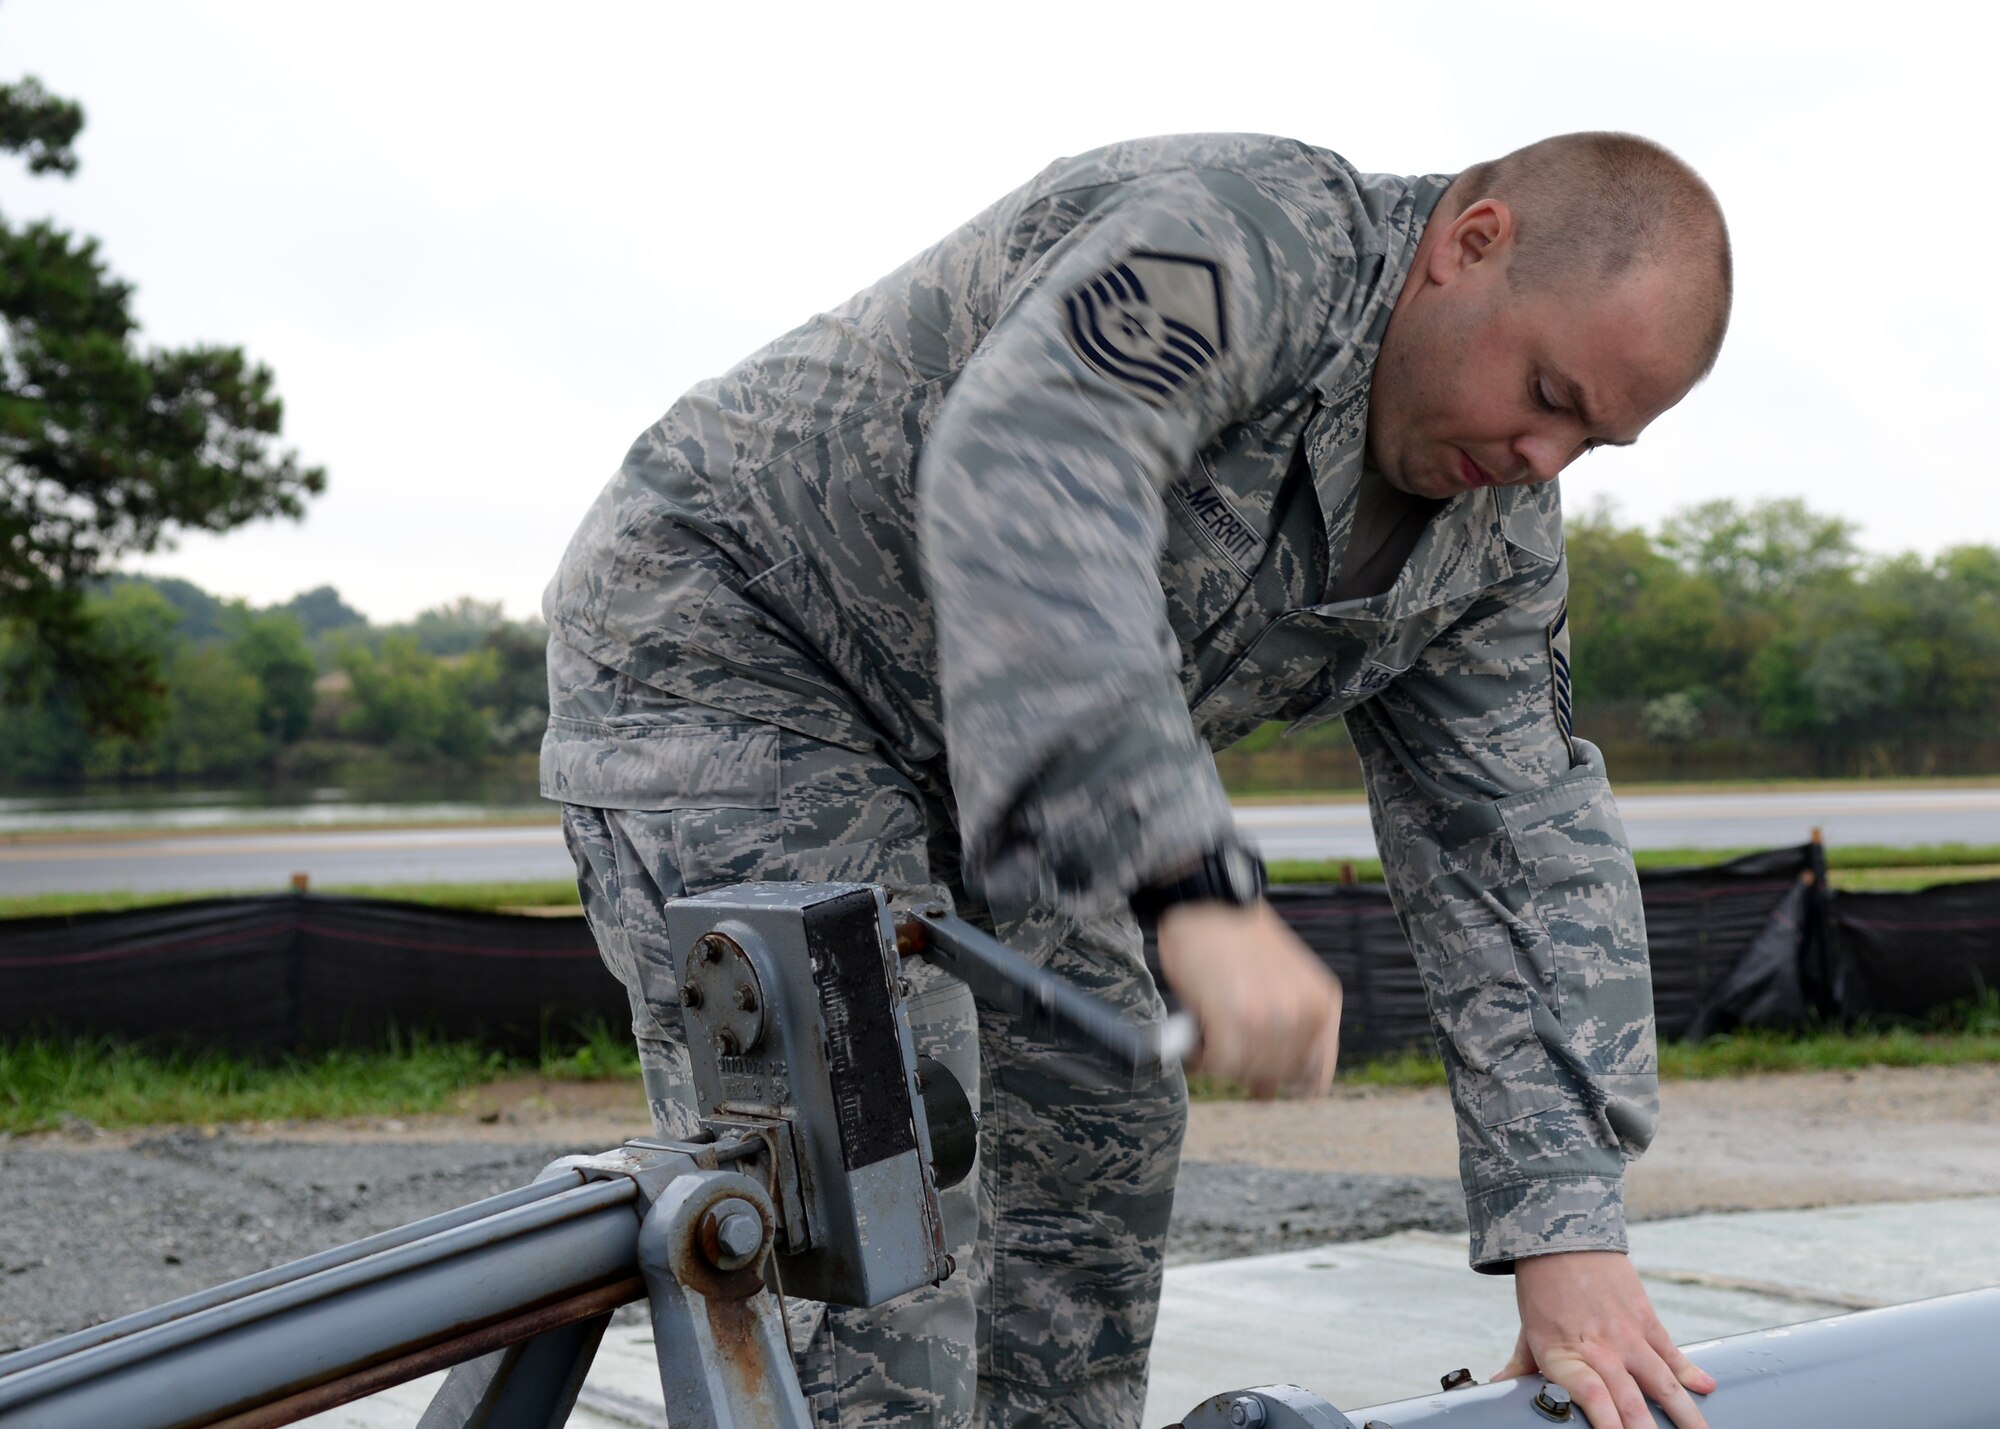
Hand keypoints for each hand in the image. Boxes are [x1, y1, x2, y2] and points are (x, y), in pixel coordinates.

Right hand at [1154, 899, 1340, 1096]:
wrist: (1209, 899)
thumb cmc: (1239, 940)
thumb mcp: (1285, 981)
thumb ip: (1288, 1032)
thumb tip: (1267, 1093)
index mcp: (1324, 1003)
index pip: (1317, 1077)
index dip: (1286, 1084)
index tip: (1263, 1080)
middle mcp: (1304, 1012)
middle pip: (1276, 1077)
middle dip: (1248, 1069)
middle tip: (1225, 1044)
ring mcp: (1269, 1016)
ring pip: (1246, 1072)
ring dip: (1223, 1062)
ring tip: (1208, 1036)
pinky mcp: (1232, 1015)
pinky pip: (1220, 1064)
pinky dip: (1203, 1059)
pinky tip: (1196, 1040)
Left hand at [1495, 1251, 1715, 1428]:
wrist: (1562, 1237)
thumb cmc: (1541, 1288)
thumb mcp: (1528, 1331)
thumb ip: (1521, 1368)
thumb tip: (1496, 1390)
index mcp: (1564, 1356)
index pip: (1592, 1399)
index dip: (1608, 1426)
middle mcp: (1599, 1349)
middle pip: (1631, 1403)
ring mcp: (1627, 1336)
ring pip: (1663, 1384)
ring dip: (1685, 1416)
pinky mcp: (1646, 1319)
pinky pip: (1672, 1354)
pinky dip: (1692, 1374)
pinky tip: (1708, 1390)